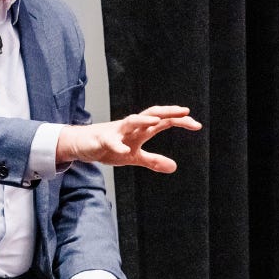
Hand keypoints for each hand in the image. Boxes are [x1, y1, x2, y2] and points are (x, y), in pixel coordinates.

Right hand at [56, 105, 200, 171]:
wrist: (82, 144)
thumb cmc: (109, 146)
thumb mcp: (134, 156)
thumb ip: (153, 160)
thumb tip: (174, 167)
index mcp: (141, 130)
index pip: (163, 122)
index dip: (179, 121)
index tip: (197, 125)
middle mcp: (131, 127)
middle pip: (151, 114)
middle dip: (167, 112)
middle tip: (185, 112)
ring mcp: (116, 131)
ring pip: (131, 121)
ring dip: (143, 120)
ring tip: (157, 121)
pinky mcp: (102, 139)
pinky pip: (111, 142)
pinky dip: (117, 146)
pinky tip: (124, 151)